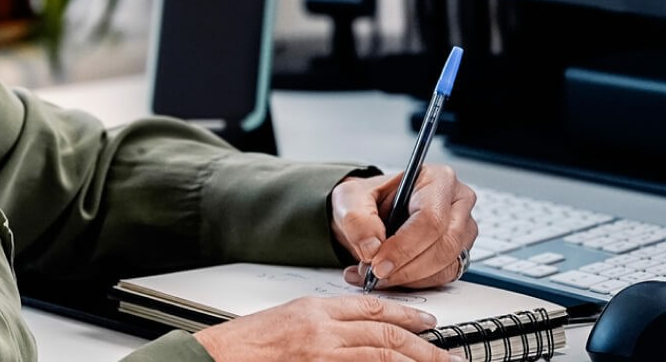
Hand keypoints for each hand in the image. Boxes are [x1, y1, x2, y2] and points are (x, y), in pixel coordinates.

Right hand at [192, 295, 458, 361]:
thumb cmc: (246, 344)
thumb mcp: (288, 319)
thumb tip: (363, 332)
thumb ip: (326, 322)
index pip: (372, 308)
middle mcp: (323, 331)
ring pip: (381, 356)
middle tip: (448, 356)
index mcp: (316, 310)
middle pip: (385, 334)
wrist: (218, 359)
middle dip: (422, 346)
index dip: (406, 314)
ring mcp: (323, 356)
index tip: (429, 323)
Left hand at [330, 165, 477, 289]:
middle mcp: (457, 203)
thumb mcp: (350, 199)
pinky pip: (443, 277)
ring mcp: (462, 230)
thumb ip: (357, 220)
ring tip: (375, 276)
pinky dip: (414, 284)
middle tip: (375, 274)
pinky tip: (389, 278)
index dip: (404, 246)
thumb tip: (372, 248)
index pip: (431, 218)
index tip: (378, 263)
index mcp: (437, 179)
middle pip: (444, 245)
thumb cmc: (369, 199)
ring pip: (445, 265)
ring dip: (408, 278)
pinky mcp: (458, 253)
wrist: (371, 214)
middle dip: (406, 267)